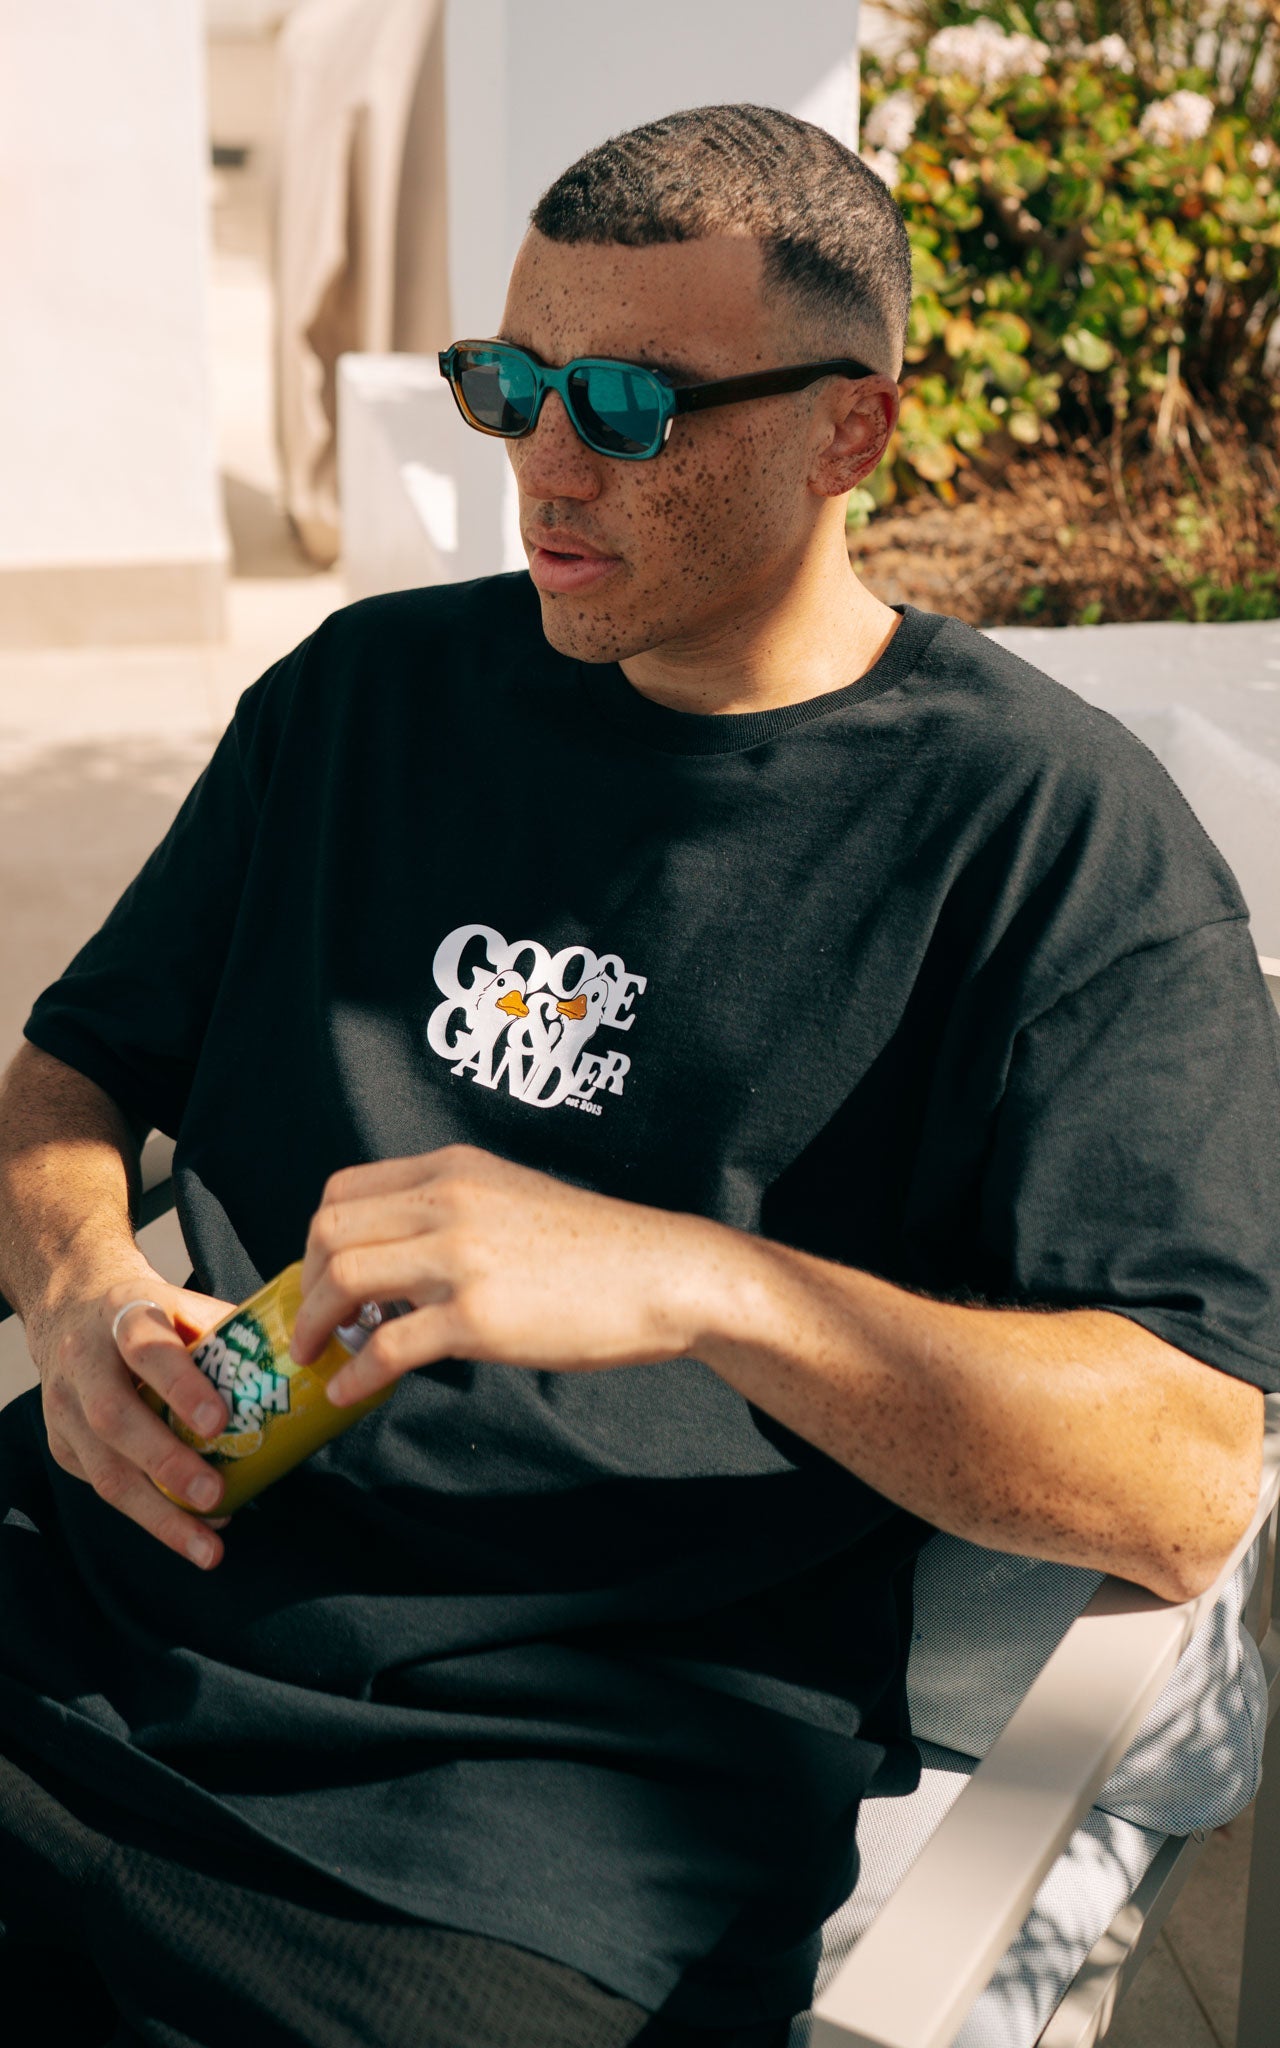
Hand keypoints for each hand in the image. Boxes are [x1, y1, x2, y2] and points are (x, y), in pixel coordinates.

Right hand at [33, 1276, 236, 1568]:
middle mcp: (84, 1362)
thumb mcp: (184, 1305)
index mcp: (124, 1315)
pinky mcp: (62, 1446)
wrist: (72, 1307)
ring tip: (206, 1546)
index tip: (219, 1422)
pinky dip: (149, 1513)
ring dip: (158, 1514)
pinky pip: (104, 1486)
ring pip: (104, 1469)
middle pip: (115, 1417)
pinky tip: (189, 1529)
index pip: (148, 1350)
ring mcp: (63, 1408)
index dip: (181, 1386)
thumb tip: (301, 1366)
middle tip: (215, 1494)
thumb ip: (229, 1333)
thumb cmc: (150, 1314)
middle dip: (167, 1463)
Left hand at [291, 1144, 736, 1403]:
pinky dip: (356, 1372)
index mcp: (452, 1168)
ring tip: (317, 1354)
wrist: (665, 1273)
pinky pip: (388, 1345)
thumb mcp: (513, 1196)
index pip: (345, 1188)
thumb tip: (399, 1260)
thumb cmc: (598, 1246)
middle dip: (307, 1281)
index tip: (323, 1274)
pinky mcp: (479, 1317)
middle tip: (313, 1321)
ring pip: (346, 1279)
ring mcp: (462, 1257)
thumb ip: (453, 1211)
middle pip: (332, 1230)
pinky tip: (349, 1391)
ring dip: (317, 1324)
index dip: (318, 1236)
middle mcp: (449, 1200)